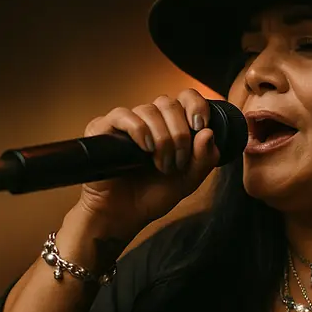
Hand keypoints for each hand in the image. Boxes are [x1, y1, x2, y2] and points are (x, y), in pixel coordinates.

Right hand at [75, 89, 220, 232]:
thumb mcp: (188, 180)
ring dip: (161, 139)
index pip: (185, 97)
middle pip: (169, 103)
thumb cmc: (153, 195)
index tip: (200, 125)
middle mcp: (149, 120)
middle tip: (177, 161)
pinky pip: (122, 115)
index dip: (196, 105)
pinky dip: (138, 130)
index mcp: (171, 125)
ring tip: (161, 164)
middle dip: (180, 133)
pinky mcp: (104, 129)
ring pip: (148, 110)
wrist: (125, 214)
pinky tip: (145, 149)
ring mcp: (126, 123)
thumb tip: (208, 132)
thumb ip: (204, 159)